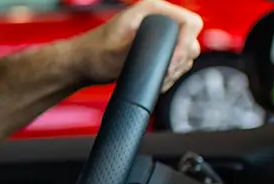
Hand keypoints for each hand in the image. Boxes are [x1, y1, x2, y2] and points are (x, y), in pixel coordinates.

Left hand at [67, 0, 203, 90]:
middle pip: (191, 39)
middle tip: (163, 76)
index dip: (185, 45)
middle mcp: (159, 19)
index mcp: (151, 10)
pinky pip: (177, 63)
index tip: (171, 65)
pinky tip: (157, 83)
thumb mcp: (115, 52)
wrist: (83, 63)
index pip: (189, 23)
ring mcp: (160, 35)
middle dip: (180, 61)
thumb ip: (139, 48)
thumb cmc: (93, 53)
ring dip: (176, 71)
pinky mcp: (158, 50)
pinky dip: (171, 75)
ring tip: (157, 81)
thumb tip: (161, 50)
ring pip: (186, 54)